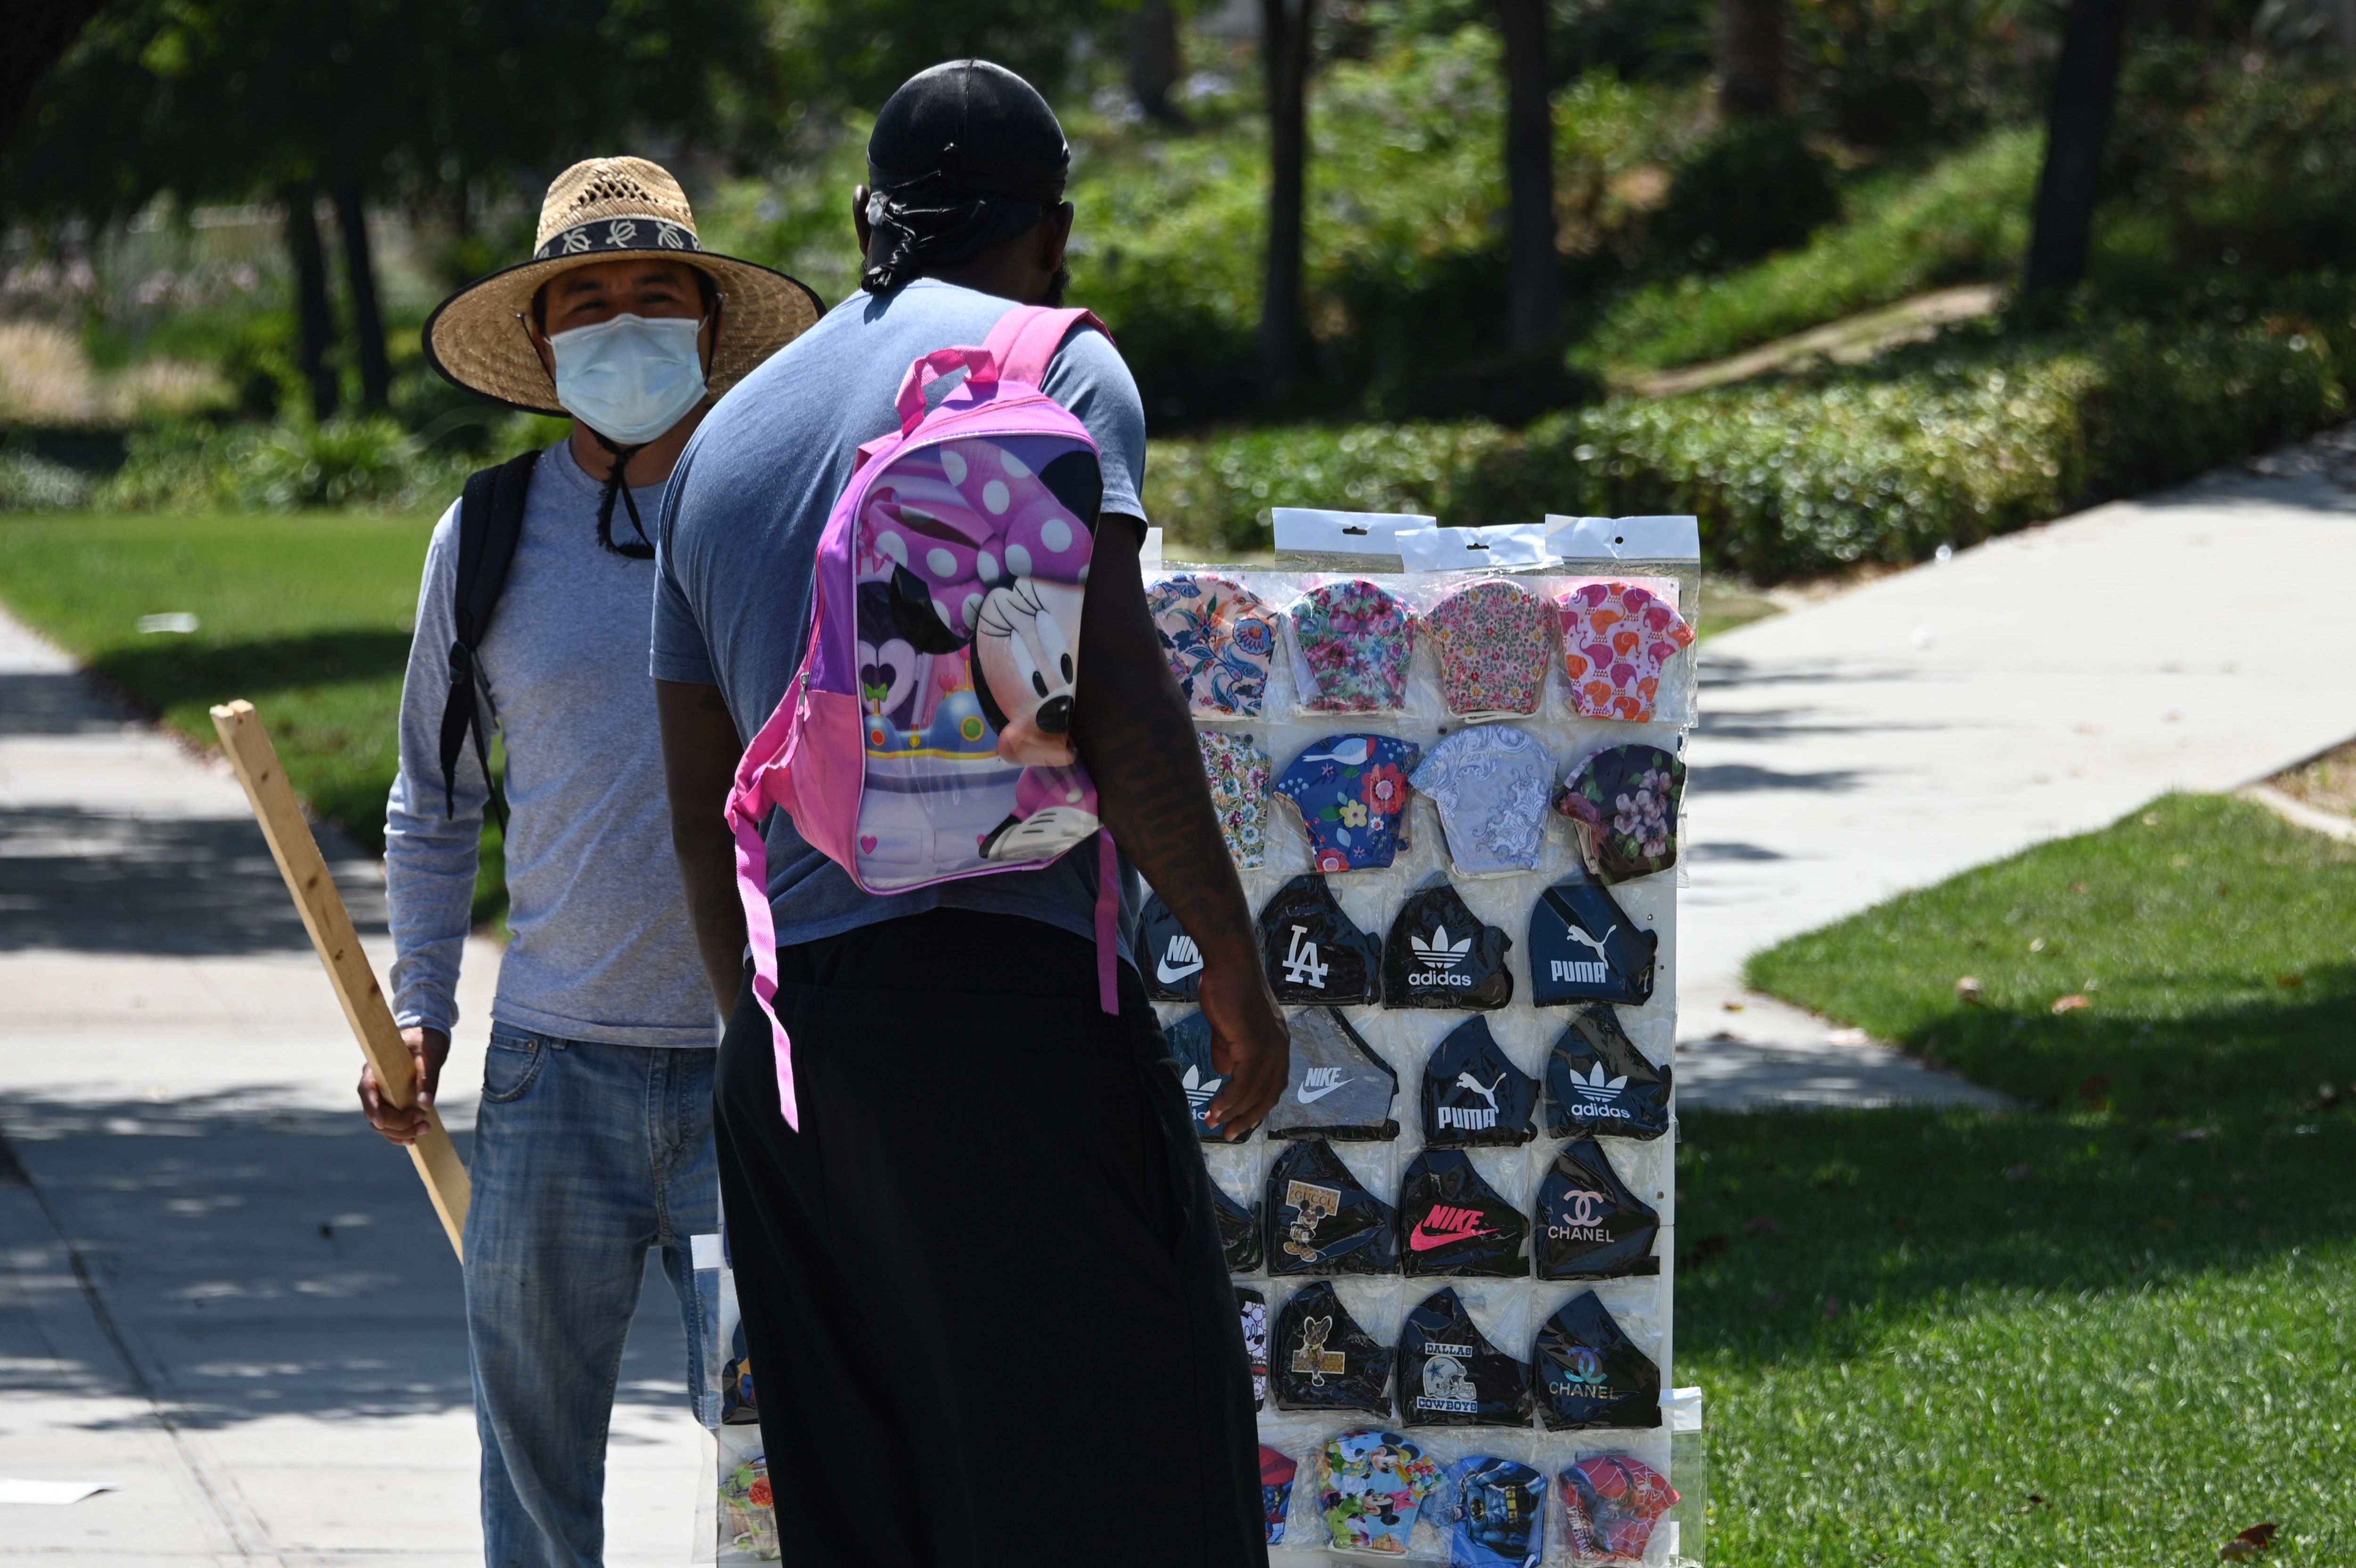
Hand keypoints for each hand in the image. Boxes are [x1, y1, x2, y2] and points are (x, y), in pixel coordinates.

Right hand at [358, 1026, 448, 1145]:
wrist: (426, 1039)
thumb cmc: (426, 1042)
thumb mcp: (431, 1054)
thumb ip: (428, 1077)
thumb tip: (425, 1104)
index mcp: (377, 1068)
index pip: (366, 1090)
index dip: (372, 1108)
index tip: (381, 1122)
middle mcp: (374, 1085)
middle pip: (375, 1113)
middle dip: (397, 1123)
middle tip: (424, 1120)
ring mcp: (381, 1097)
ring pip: (381, 1124)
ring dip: (401, 1131)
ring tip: (426, 1127)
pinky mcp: (391, 1104)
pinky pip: (389, 1125)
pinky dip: (400, 1134)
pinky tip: (414, 1137)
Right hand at [1195, 958, 1287, 1139]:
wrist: (1229, 964)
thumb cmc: (1227, 990)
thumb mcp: (1228, 1029)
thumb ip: (1229, 1052)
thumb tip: (1226, 1074)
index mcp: (1278, 1045)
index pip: (1272, 1086)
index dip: (1256, 1107)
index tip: (1240, 1122)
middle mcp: (1280, 1049)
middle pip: (1268, 1095)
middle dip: (1248, 1118)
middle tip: (1229, 1133)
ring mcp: (1270, 1047)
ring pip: (1254, 1091)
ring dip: (1234, 1112)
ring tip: (1215, 1123)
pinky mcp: (1255, 1044)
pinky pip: (1243, 1081)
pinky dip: (1230, 1099)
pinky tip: (1216, 1109)